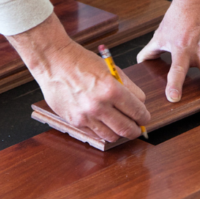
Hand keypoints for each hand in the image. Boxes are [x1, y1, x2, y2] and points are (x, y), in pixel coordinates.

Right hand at [10, 12, 149, 142]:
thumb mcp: (111, 69)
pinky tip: (104, 123)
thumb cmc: (82, 62)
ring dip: (119, 133)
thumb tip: (140, 104)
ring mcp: (86, 116)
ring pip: (112, 136)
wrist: (54, 62)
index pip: (138, 112)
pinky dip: (103, 131)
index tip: (144, 118)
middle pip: (127, 129)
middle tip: (137, 127)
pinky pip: (95, 134)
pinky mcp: (75, 121)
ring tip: (120, 125)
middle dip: (136, 130)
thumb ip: (128, 88)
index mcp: (111, 89)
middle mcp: (99, 105)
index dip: (144, 117)